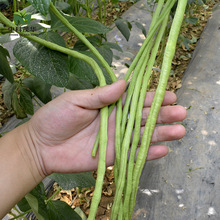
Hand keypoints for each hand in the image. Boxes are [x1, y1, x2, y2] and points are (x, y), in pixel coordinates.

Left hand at [27, 80, 185, 175]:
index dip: (152, 96)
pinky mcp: (112, 156)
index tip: (169, 94)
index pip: (135, 99)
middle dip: (163, 113)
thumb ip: (100, 95)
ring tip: (180, 130)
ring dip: (161, 133)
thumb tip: (124, 83)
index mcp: (108, 104)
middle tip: (181, 112)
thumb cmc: (55, 118)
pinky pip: (132, 154)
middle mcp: (116, 120)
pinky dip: (147, 153)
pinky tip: (163, 149)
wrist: (41, 146)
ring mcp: (115, 139)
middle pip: (144, 116)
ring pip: (143, 135)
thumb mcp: (75, 100)